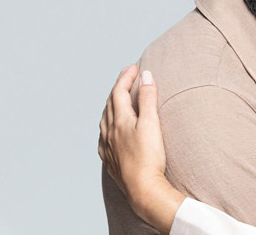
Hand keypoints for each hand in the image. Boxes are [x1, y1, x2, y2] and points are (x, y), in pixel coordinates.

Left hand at [98, 65, 184, 233]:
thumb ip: (148, 98)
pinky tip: (111, 130)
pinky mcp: (110, 159)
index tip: (134, 67)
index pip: (119, 91)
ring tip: (118, 99)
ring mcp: (107, 146)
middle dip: (118, 87)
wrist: (143, 188)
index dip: (126, 77)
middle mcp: (109, 131)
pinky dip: (108, 125)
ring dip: (111, 105)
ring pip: (104, 119)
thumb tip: (145, 76)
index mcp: (119, 120)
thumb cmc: (149, 157)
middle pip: (110, 103)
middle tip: (127, 76)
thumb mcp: (151, 123)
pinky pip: (104, 136)